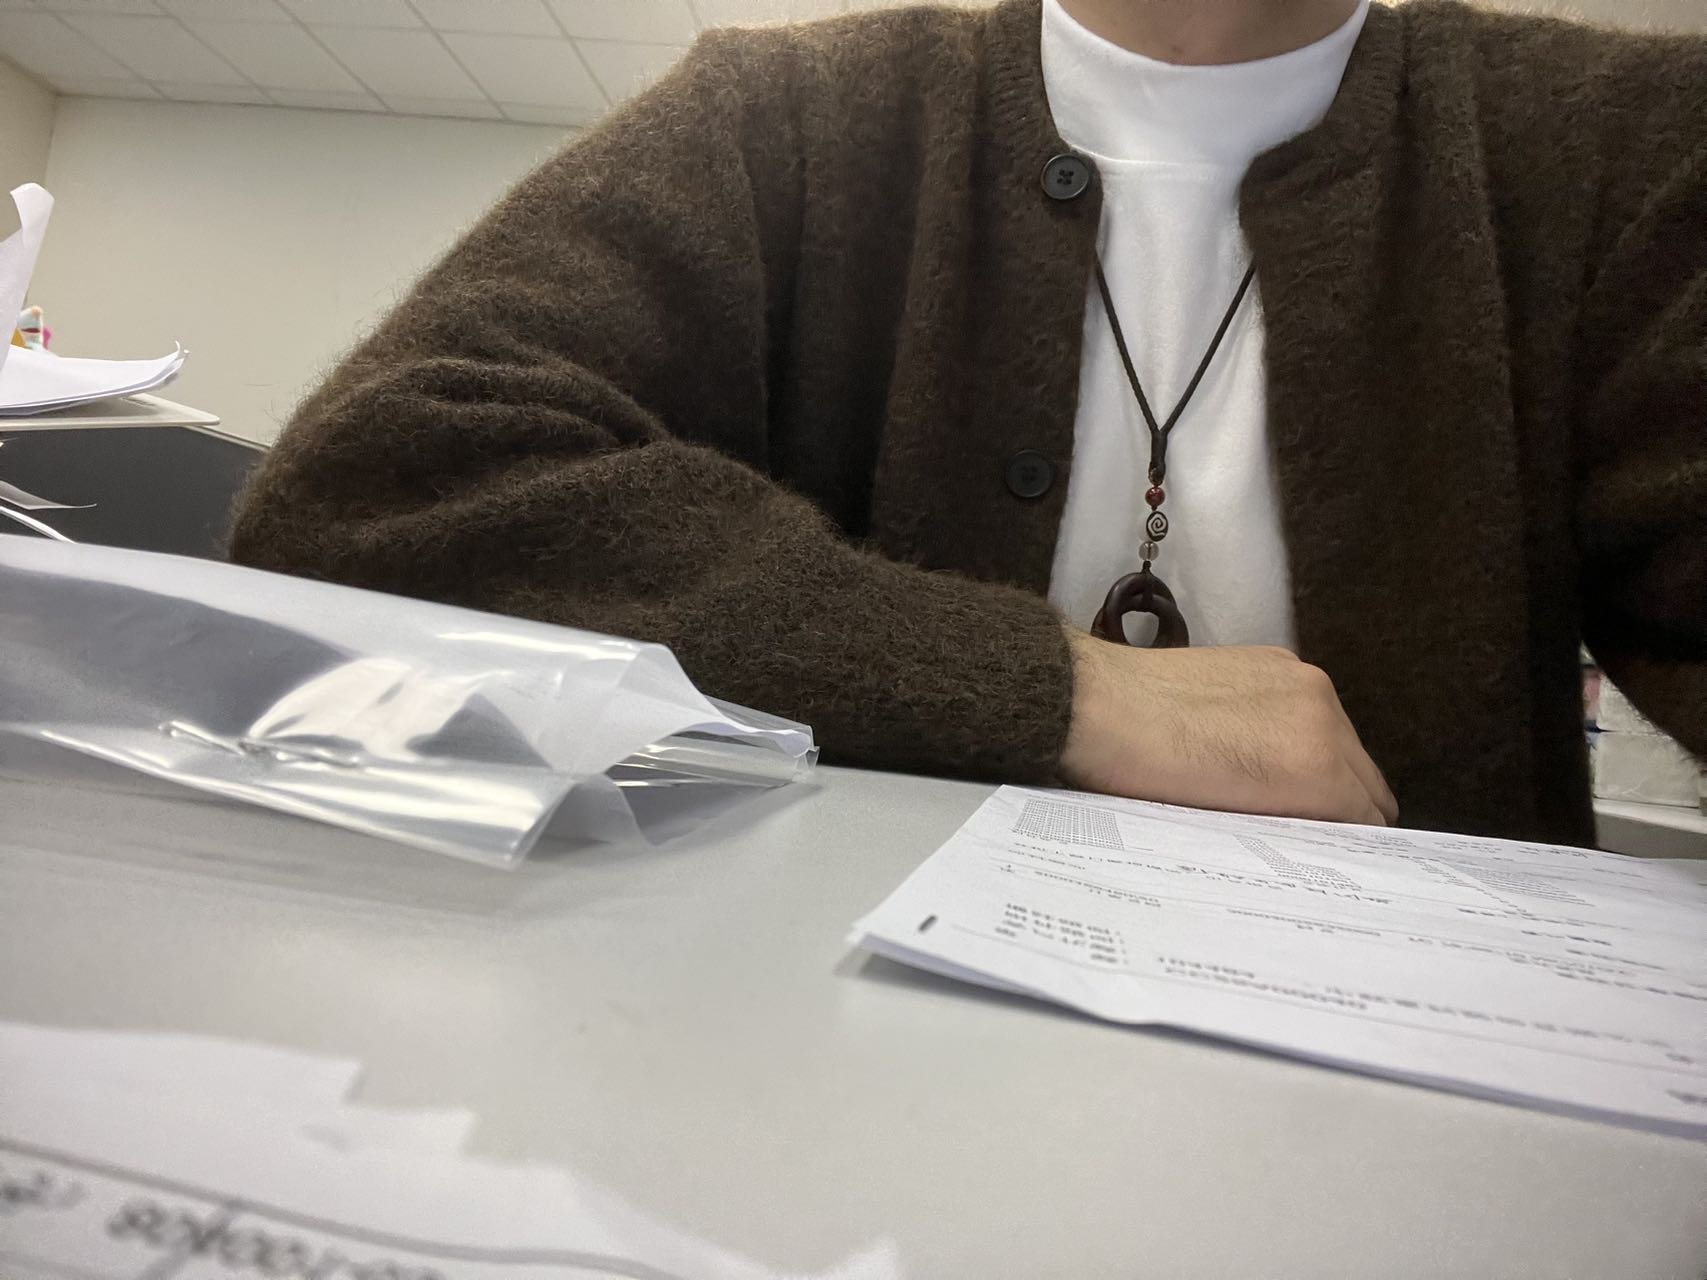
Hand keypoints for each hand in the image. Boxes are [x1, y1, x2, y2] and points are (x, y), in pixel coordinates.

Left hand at [1060, 628, 1398, 825]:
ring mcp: (1302, 679)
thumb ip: (1288, 828)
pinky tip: (1254, 746)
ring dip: (1326, 769)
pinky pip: (1313, 709)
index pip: (1369, 820)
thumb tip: (1318, 837)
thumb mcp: (1227, 825)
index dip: (1348, 847)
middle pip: (1368, 782)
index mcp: (1315, 763)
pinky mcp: (1276, 659)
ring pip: (1345, 743)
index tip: (1327, 860)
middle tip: (1304, 834)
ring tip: (1274, 790)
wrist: (1092, 705)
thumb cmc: (1145, 777)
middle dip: (1344, 810)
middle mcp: (1323, 714)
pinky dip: (1301, 731)